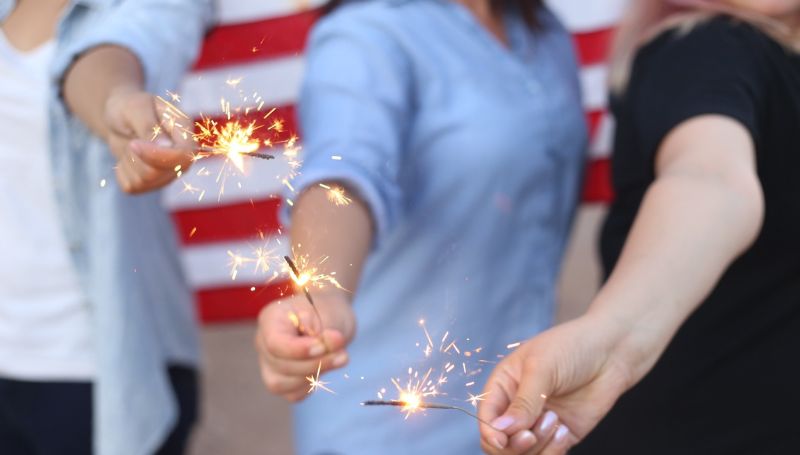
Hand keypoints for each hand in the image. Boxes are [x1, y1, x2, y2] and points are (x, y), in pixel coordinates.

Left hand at [104, 87, 193, 193]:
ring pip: (144, 180)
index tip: (133, 144)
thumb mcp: (134, 108)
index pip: (184, 155)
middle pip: (160, 172)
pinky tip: (128, 156)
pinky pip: (132, 186)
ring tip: (131, 145)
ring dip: (128, 161)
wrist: (118, 118)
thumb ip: (149, 126)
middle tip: (131, 139)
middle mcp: (182, 157)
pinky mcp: (151, 184)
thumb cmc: (129, 107)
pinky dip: (122, 171)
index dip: (158, 155)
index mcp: (185, 132)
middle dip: (137, 156)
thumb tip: (166, 146)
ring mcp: (169, 173)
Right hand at [255, 291, 355, 401]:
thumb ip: (329, 330)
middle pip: (280, 365)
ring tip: (339, 359)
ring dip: (314, 376)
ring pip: (281, 384)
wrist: (329, 317)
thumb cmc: (327, 311)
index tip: (323, 346)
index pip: (275, 343)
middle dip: (315, 364)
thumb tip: (332, 343)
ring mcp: (269, 363)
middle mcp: (263, 342)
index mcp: (271, 318)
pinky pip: (292, 394)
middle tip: (342, 354)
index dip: (299, 351)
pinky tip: (325, 369)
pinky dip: (311, 386)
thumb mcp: (331, 314)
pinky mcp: (281, 380)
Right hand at [478, 315, 635, 454]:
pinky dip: (554, 450)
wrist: (612, 352)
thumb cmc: (572, 347)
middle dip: (514, 445)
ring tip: (556, 421)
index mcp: (504, 386)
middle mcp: (517, 407)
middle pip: (500, 443)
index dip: (490, 432)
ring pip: (523, 454)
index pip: (487, 417)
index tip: (503, 439)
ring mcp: (538, 423)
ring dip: (538, 445)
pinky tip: (565, 430)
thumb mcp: (541, 368)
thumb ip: (523, 402)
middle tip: (530, 435)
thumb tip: (501, 429)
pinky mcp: (560, 436)